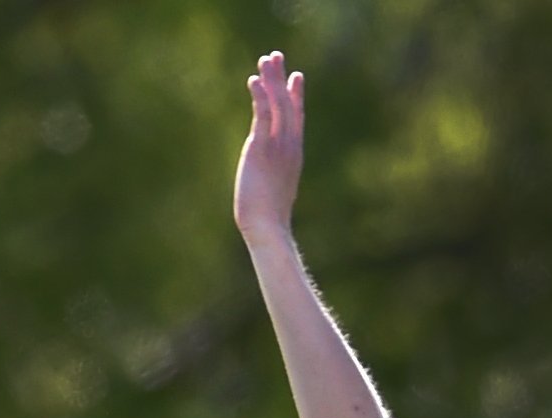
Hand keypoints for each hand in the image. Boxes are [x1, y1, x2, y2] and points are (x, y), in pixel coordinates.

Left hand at [233, 52, 303, 246]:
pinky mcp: (261, 148)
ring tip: (265, 60)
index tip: (296, 77)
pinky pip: (262, 114)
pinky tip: (254, 80)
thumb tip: (271, 190)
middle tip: (276, 57)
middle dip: (281, 79)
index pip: (297, 118)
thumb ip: (276, 181)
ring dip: (270, 79)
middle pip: (287, 104)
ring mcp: (277, 145)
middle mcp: (289, 145)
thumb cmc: (269, 220)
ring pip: (276, 104)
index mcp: (294, 155)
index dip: (297, 96)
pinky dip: (259, 95)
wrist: (268, 227)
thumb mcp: (276, 194)